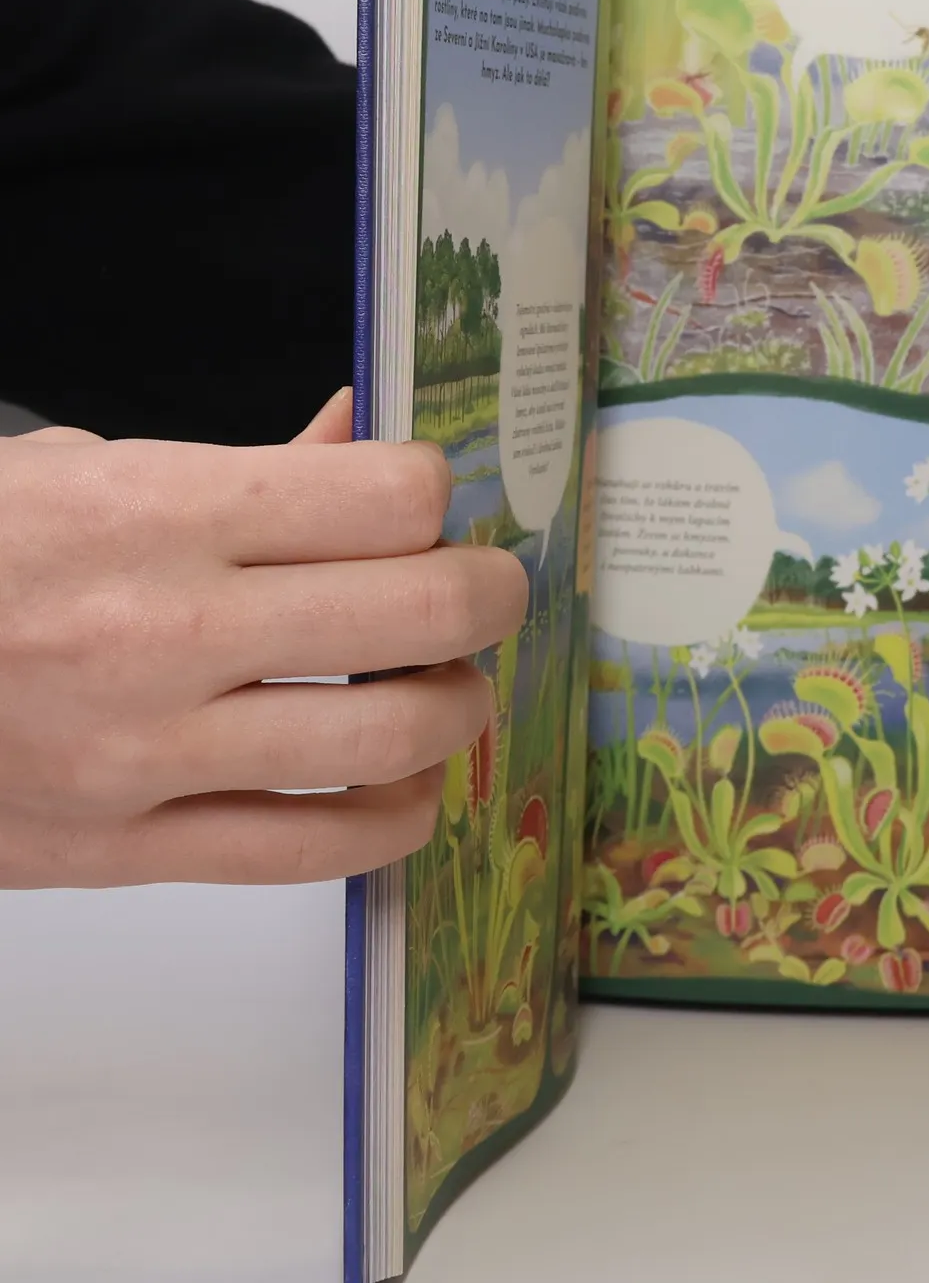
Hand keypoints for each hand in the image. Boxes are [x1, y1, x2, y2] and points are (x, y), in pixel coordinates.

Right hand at [0, 388, 526, 887]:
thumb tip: (360, 431)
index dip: (436, 498)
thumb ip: (247, 464)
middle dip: (489, 597)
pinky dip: (395, 819)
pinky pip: (311, 850)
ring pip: (390, 740)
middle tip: (486, 594)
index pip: (388, 498)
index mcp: (158, 511)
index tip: (428, 509)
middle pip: (423, 613)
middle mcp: (165, 629)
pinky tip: (404, 784)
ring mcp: (146, 751)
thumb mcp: (85, 469)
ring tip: (444, 688)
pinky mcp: (125, 848)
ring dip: (456, 711)